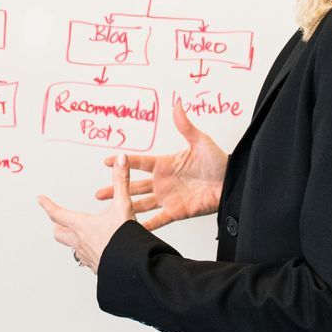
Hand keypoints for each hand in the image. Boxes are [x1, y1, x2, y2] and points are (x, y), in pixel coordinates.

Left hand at [38, 155, 135, 273]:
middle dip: (57, 225)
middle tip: (57, 219)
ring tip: (78, 233)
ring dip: (72, 239)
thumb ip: (121, 181)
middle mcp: (80, 242)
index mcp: (82, 226)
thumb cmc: (125, 239)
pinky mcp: (96, 267)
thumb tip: (121, 160)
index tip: (40, 199)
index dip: (47, 205)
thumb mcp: (124, 205)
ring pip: (72, 247)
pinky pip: (85, 259)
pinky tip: (97, 249)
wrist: (133, 267)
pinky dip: (87, 251)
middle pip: (59, 233)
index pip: (57, 214)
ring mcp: (87, 257)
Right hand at [95, 97, 227, 229]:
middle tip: (99, 194)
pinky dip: (146, 225)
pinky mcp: (177, 211)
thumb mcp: (200, 141)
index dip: (123, 162)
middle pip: (134, 186)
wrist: (232, 183)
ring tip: (110, 211)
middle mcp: (163, 182)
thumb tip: (178, 103)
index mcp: (166, 164)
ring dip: (125, 207)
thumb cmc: (219, 162)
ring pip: (141, 204)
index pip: (139, 163)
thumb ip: (185, 125)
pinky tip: (132, 228)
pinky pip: (158, 220)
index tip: (107, 161)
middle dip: (116, 189)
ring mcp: (168, 198)